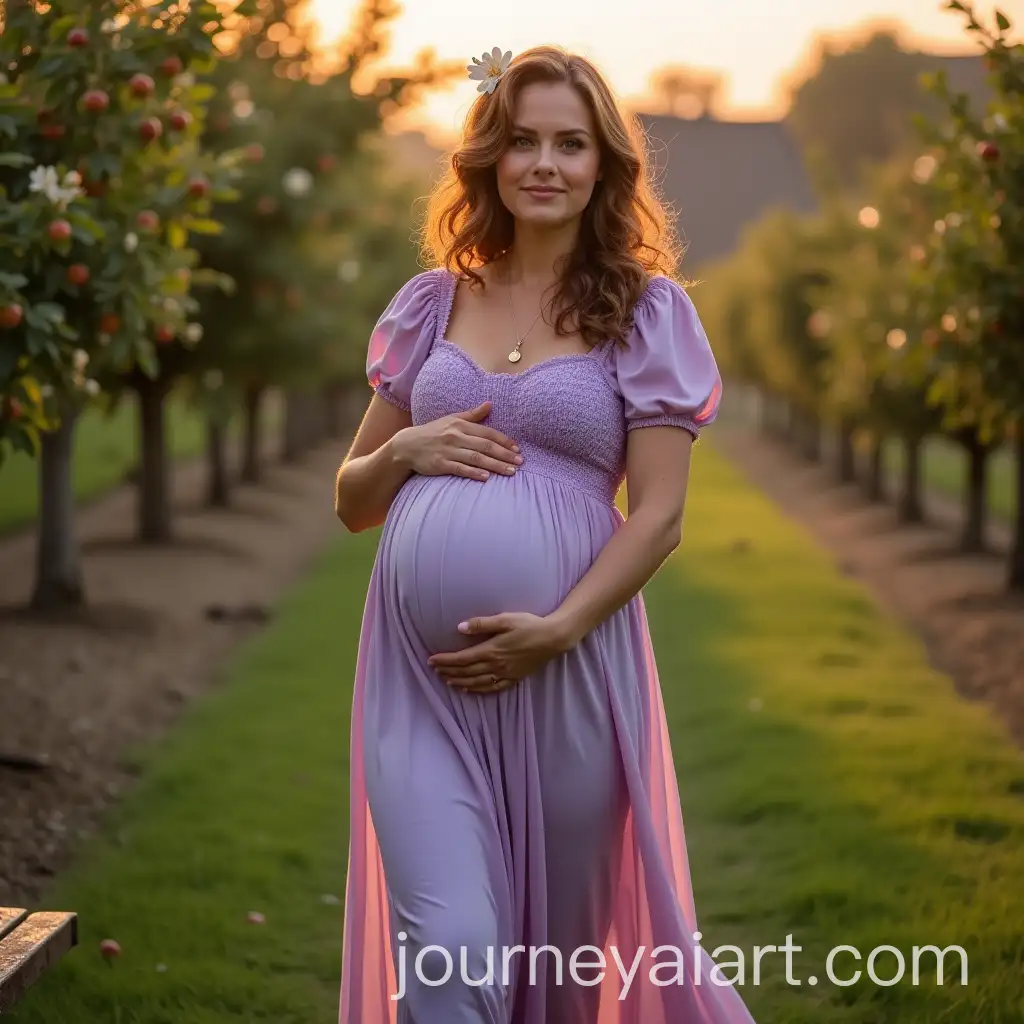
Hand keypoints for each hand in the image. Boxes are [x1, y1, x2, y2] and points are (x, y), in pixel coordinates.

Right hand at [391, 401, 522, 481]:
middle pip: (485, 446)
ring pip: (476, 458)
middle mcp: (456, 437)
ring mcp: (448, 451)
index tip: (517, 449)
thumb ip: (472, 415)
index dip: (504, 441)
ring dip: (495, 465)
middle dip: (505, 454)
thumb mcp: (452, 419)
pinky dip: (474, 473)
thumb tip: (490, 404)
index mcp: (460, 425)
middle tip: (520, 462)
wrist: (407, 445)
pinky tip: (487, 478)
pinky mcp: (440, 464)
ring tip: (511, 472)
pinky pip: (460, 469)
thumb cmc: (433, 432)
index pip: (487, 433)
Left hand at [428, 612, 571, 693]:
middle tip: (435, 670)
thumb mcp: (505, 619)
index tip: (431, 660)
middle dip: (449, 671)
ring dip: (460, 682)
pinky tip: (469, 690)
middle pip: (466, 672)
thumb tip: (459, 628)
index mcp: (491, 650)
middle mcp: (496, 665)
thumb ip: (481, 624)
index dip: (445, 660)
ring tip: (447, 680)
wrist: (553, 638)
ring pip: (476, 682)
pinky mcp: (514, 678)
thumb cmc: (529, 625)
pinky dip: (478, 691)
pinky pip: (492, 688)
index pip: (462, 658)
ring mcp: (505, 674)